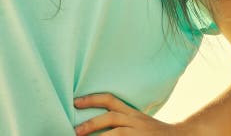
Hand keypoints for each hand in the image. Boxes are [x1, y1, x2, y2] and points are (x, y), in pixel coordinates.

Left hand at [73, 93, 191, 134]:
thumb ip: (122, 120)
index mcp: (132, 113)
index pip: (111, 100)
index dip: (92, 99)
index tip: (75, 101)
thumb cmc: (154, 132)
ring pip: (118, 134)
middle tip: (75, 130)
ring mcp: (140, 133)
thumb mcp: (138, 122)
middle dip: (92, 122)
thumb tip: (95, 122)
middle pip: (112, 117)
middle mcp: (136, 120)